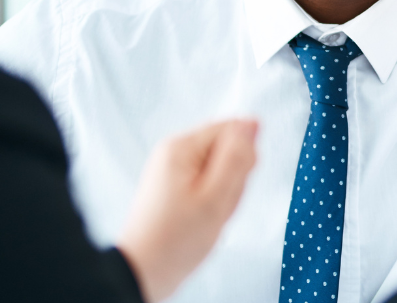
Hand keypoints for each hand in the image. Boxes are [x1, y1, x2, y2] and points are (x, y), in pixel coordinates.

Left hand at [117, 118, 258, 301]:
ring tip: (208, 216)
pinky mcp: (175, 187)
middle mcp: (174, 153)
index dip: (243, 159)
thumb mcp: (216, 197)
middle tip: (217, 205)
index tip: (231, 185)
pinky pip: (209, 186)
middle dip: (233, 181)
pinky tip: (203, 219)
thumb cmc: (175, 240)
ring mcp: (173, 171)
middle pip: (227, 151)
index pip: (233, 130)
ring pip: (221, 171)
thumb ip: (237, 158)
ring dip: (225, 195)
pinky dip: (213, 203)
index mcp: (182, 148)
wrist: (145, 272)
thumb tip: (252, 125)